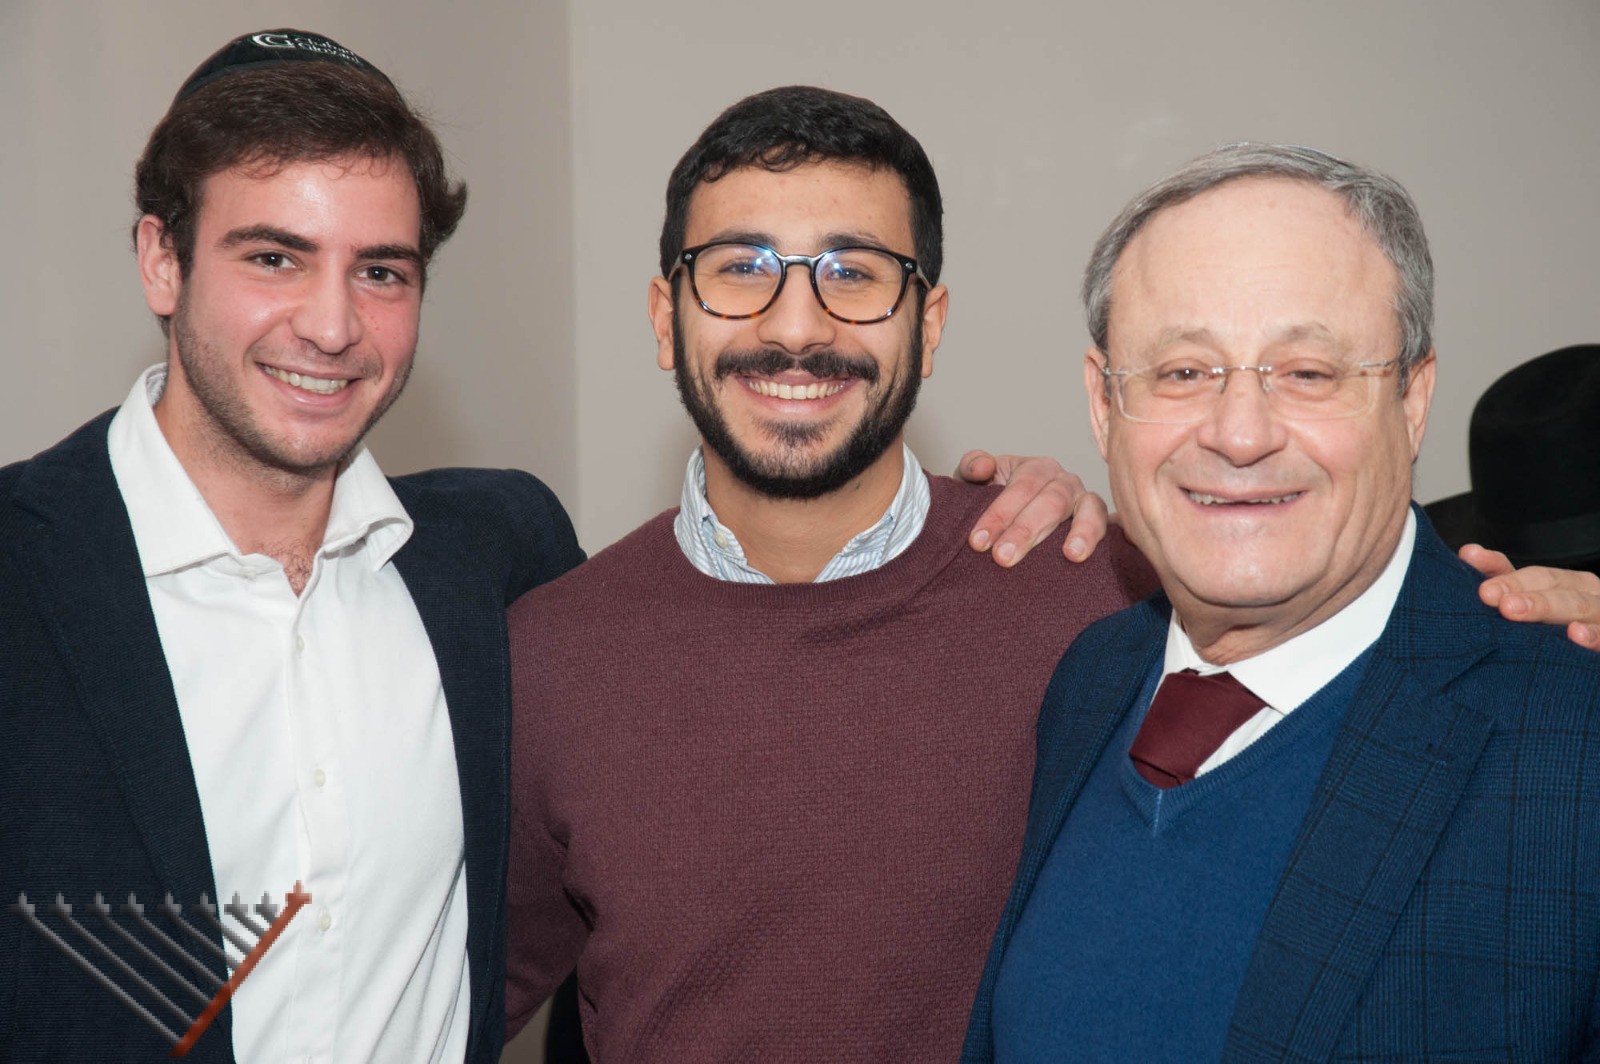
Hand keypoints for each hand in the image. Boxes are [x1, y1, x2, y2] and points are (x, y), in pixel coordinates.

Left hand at [957, 450, 1108, 566]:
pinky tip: (1092, 555)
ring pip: (1087, 510)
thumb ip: (972, 468)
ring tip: (1072, 555)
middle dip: (1025, 531)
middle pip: (1050, 502)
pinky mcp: (1098, 522)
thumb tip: (982, 467)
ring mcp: (1083, 501)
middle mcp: (1063, 481)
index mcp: (1034, 468)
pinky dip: (1100, 536)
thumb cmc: (992, 502)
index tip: (978, 542)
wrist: (1012, 523)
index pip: (1020, 488)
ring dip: (1080, 533)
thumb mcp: (975, 483)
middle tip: (1003, 557)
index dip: (999, 514)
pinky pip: (1106, 525)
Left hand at [1461, 543, 1599, 650]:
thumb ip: (1504, 580)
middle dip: (1522, 591)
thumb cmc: (1557, 630)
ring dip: (1547, 607)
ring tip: (1513, 610)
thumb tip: (1468, 552)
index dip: (1508, 578)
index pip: (1535, 575)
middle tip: (1492, 599)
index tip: (1479, 583)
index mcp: (1566, 584)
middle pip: (1554, 586)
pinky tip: (1576, 634)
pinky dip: (1593, 635)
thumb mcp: (1532, 603)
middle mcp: (1587, 593)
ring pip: (1579, 606)